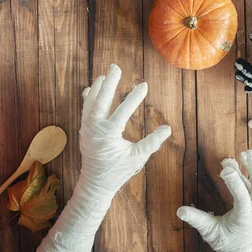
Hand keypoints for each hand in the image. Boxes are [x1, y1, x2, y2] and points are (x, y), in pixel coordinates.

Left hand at [78, 64, 170, 193]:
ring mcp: (87, 128)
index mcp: (108, 135)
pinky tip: (92, 88)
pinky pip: (85, 110)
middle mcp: (95, 128)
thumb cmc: (118, 171)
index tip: (144, 84)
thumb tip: (167, 128)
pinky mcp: (83, 130)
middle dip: (109, 83)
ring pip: (90, 103)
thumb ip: (152, 142)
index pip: (122, 111)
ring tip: (104, 75)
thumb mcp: (137, 158)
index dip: (134, 97)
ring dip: (98, 88)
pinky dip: (88, 98)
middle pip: (101, 100)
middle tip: (115, 67)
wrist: (95, 184)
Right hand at [177, 150, 251, 251]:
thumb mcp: (210, 232)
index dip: (235, 184)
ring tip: (246, 152)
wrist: (242, 251)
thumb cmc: (227, 243)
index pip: (243, 199)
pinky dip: (250, 172)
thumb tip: (180, 210)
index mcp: (244, 218)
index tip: (224, 170)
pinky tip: (242, 159)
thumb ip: (197, 220)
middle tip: (248, 154)